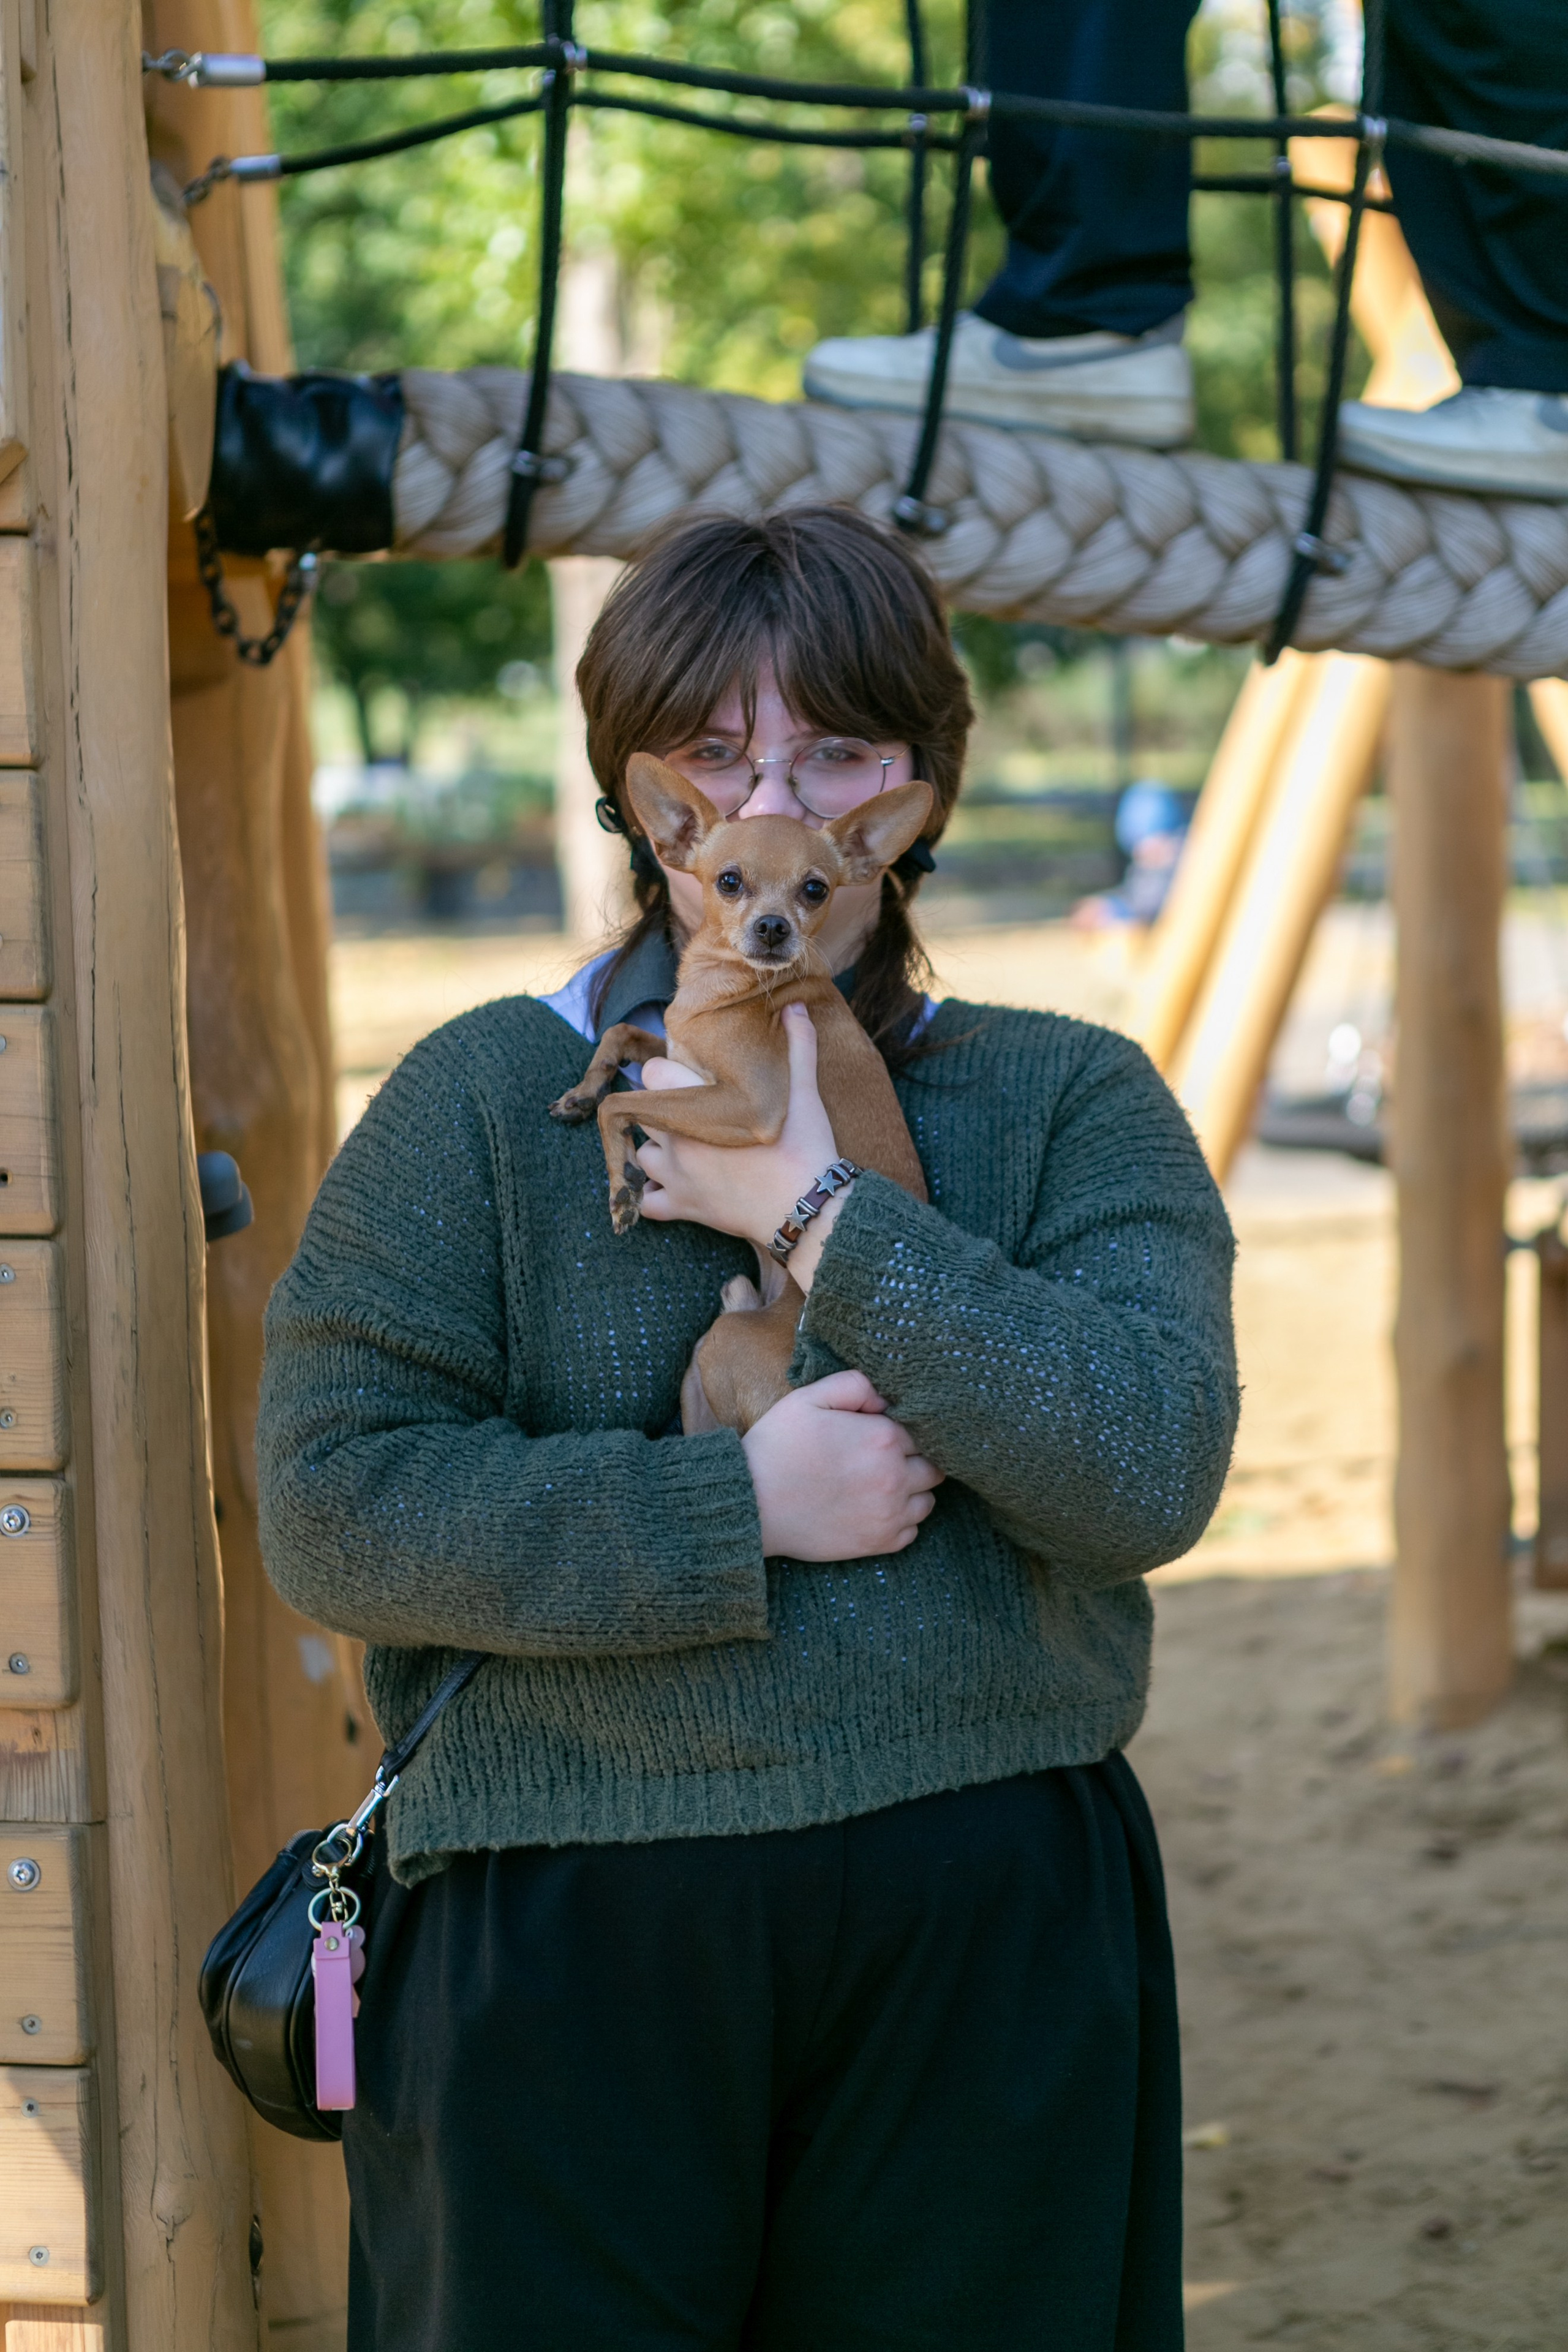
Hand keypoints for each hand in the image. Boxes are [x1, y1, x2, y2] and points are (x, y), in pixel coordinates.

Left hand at [636, 1003, 846, 1289]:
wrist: (809, 1209)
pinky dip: (653, 1195)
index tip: (690, 1078)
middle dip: (663, 1109)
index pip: (652, 1073)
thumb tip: (795, 1006)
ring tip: (684, 1148)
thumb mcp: (804, 1092)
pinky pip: (647, 1203)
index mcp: (698, 1104)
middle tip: (693, 1113)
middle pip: (644, 1112)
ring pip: (642, 1154)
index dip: (668, 1072)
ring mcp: (677, 1176)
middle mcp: (678, 1138)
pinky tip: (673, 1186)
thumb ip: (798, 1045)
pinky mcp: (684, 1207)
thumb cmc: (805, 1147)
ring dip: (656, 1149)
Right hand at [741, 1369, 942, 1559]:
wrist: (751, 1504)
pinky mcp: (879, 1543)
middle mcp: (895, 1477)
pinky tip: (874, 1509)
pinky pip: (912, 1531)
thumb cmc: (777, 1447)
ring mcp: (890, 1514)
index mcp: (883, 1437)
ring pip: (927, 1500)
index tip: (877, 1434)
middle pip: (932, 1466)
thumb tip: (886, 1398)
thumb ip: (854, 1385)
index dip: (899, 1430)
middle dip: (913, 1459)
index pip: (918, 1431)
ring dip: (912, 1491)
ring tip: (880, 1485)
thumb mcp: (809, 1398)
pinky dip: (901, 1521)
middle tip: (881, 1460)